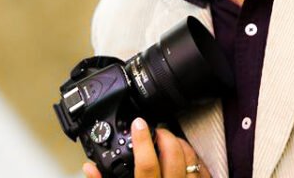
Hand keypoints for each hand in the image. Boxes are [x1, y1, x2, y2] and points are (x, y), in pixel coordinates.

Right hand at [83, 117, 210, 177]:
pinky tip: (183, 155)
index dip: (142, 141)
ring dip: (180, 143)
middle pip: (174, 156)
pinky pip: (203, 169)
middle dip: (165, 136)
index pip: (148, 165)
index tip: (138, 124)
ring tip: (167, 141)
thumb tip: (90, 168)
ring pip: (191, 159)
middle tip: (154, 131)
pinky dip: (193, 157)